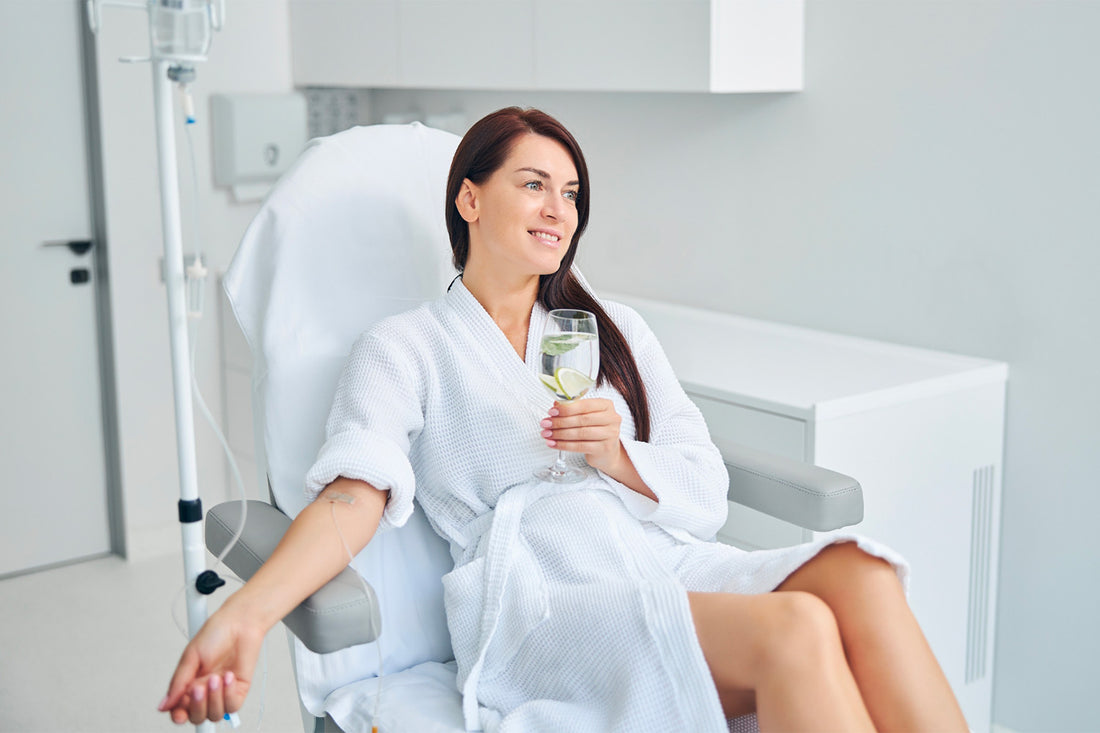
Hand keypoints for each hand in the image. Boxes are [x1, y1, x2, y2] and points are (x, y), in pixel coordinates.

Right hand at [159, 602, 262, 724]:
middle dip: (197, 706)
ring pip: (215, 714)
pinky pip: (233, 706)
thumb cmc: (216, 633)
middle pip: (197, 716)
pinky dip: (229, 694)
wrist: (240, 622)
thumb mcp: (191, 656)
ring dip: (214, 698)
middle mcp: (206, 690)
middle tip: (199, 687)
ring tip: (216, 677)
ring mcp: (223, 691)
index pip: (181, 709)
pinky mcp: (239, 689)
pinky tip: (229, 677)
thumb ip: (178, 683)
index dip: (179, 715)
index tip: (179, 713)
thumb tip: (163, 705)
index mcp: (190, 683)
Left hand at [541, 398, 623, 472]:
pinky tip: (553, 444)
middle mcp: (612, 418)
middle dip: (560, 422)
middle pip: (582, 420)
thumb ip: (574, 409)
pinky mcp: (604, 448)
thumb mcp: (587, 416)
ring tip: (547, 434)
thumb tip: (556, 405)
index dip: (566, 408)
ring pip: (580, 433)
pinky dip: (564, 445)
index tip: (551, 411)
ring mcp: (610, 434)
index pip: (585, 405)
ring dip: (560, 434)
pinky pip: (580, 446)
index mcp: (606, 405)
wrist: (608, 452)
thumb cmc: (595, 430)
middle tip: (545, 424)